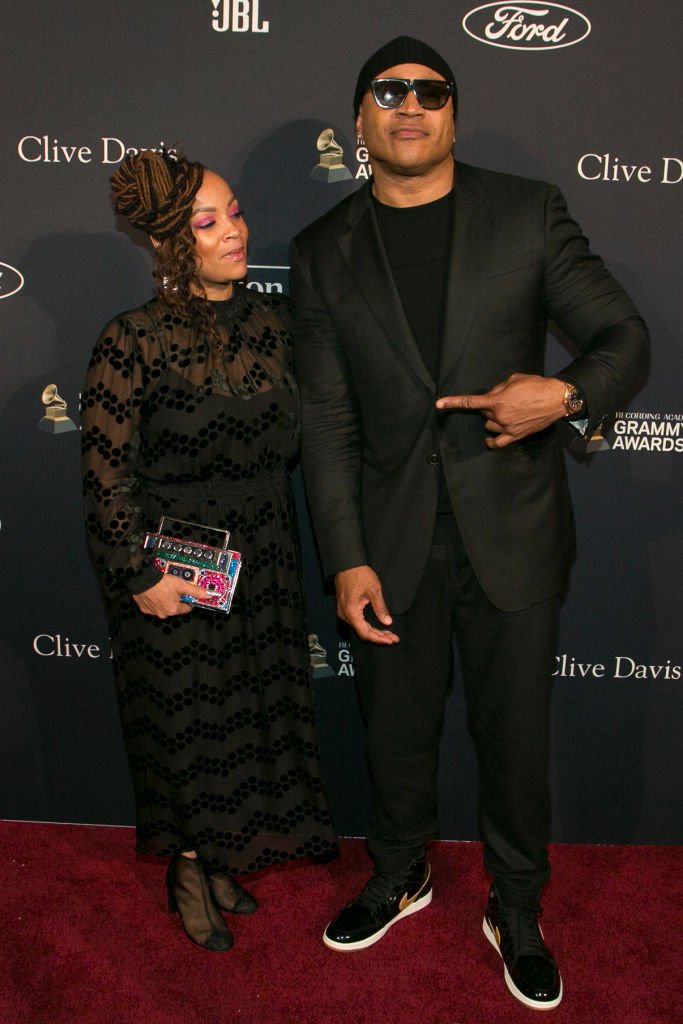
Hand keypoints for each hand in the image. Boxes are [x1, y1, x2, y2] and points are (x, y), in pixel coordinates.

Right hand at [132, 573, 208, 618]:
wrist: (142, 579)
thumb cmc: (160, 583)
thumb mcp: (181, 585)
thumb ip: (195, 591)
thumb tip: (207, 595)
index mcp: (173, 610)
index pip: (187, 608)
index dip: (188, 600)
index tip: (187, 594)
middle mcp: (163, 614)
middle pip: (175, 608)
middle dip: (176, 599)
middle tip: (174, 589)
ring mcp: (153, 612)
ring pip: (164, 607)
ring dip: (165, 600)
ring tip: (163, 589)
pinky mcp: (145, 609)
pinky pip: (153, 606)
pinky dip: (155, 600)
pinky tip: (155, 592)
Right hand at [335, 566, 398, 644]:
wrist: (347, 563)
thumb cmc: (359, 574)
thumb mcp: (374, 590)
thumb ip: (380, 608)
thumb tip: (387, 621)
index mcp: (351, 612)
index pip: (365, 633)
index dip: (379, 639)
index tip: (391, 640)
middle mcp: (345, 615)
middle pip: (363, 632)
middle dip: (379, 636)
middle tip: (393, 638)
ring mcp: (344, 612)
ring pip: (360, 627)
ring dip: (374, 632)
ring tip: (388, 634)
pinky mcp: (346, 608)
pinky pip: (357, 621)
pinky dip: (368, 626)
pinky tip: (377, 627)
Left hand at [436, 373, 566, 448]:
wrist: (557, 399)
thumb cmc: (536, 385)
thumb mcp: (514, 379)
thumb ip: (498, 388)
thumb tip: (491, 396)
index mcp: (497, 401)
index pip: (470, 402)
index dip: (453, 402)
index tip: (439, 405)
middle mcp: (500, 416)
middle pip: (484, 413)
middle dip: (489, 406)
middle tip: (504, 400)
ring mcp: (508, 428)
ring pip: (489, 426)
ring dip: (493, 420)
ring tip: (506, 413)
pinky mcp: (516, 435)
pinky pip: (498, 442)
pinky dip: (492, 441)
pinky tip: (489, 439)